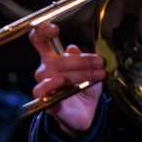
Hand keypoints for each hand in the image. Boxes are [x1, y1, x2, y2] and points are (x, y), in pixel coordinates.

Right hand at [29, 23, 105, 137]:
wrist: (87, 112)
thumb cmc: (85, 86)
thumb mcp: (89, 68)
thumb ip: (80, 57)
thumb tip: (72, 48)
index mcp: (53, 58)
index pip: (40, 40)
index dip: (42, 31)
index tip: (55, 28)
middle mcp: (46, 69)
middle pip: (56, 59)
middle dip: (81, 60)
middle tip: (101, 62)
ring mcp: (45, 85)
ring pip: (56, 73)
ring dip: (80, 73)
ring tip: (99, 75)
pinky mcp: (46, 100)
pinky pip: (41, 91)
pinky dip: (51, 84)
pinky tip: (62, 81)